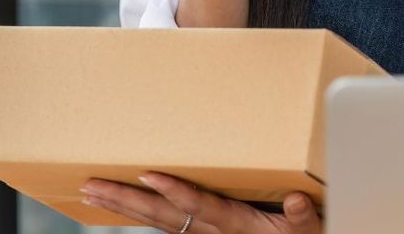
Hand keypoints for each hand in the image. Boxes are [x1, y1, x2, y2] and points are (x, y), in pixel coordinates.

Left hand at [80, 173, 321, 233]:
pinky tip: (121, 204)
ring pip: (157, 222)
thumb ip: (304, 217)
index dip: (174, 191)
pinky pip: (164, 225)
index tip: (148, 174)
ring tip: (92, 192)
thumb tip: (297, 201)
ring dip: (123, 208)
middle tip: (92, 185)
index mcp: (238, 226)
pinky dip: (139, 214)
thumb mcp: (312, 228)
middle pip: (163, 216)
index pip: (199, 207)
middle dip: (126, 200)